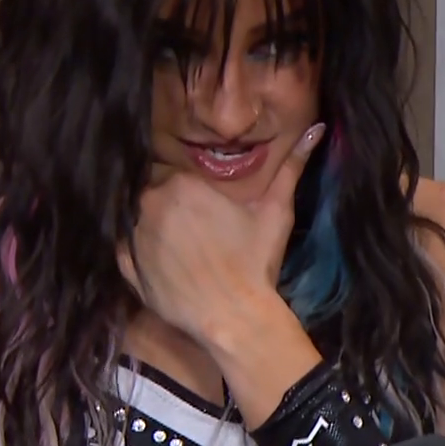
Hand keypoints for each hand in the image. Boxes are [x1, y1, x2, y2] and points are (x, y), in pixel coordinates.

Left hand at [118, 123, 326, 346]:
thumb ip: (292, 167)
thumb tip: (317, 128)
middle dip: (176, 210)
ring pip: (143, 222)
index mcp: (182, 184)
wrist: (233, 317)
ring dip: (159, 230)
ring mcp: (135, 237)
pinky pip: (129, 251)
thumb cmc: (254, 261)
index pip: (182, 178)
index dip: (197, 195)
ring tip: (186, 251)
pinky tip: (167, 265)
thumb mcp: (276, 211)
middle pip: (159, 197)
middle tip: (201, 233)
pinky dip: (143, 254)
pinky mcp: (127, 268)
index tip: (212, 212)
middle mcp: (149, 204)